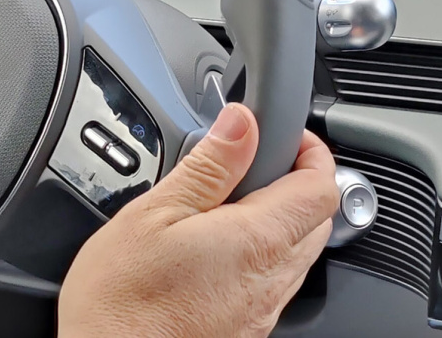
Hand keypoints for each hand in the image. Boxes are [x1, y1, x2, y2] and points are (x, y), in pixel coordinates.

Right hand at [58, 103, 338, 337]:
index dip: (309, 150)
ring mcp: (262, 310)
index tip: (282, 135)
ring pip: (299, 254)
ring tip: (229, 204)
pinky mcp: (247, 330)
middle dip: (298, 182)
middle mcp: (271, 280)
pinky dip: (261, 255)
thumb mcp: (154, 213)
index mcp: (257, 241)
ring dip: (282, 219)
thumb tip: (241, 123)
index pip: (321, 185)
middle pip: (319, 220)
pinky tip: (218, 249)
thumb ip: (208, 165)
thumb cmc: (120, 302)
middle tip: (256, 163)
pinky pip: (273, 283)